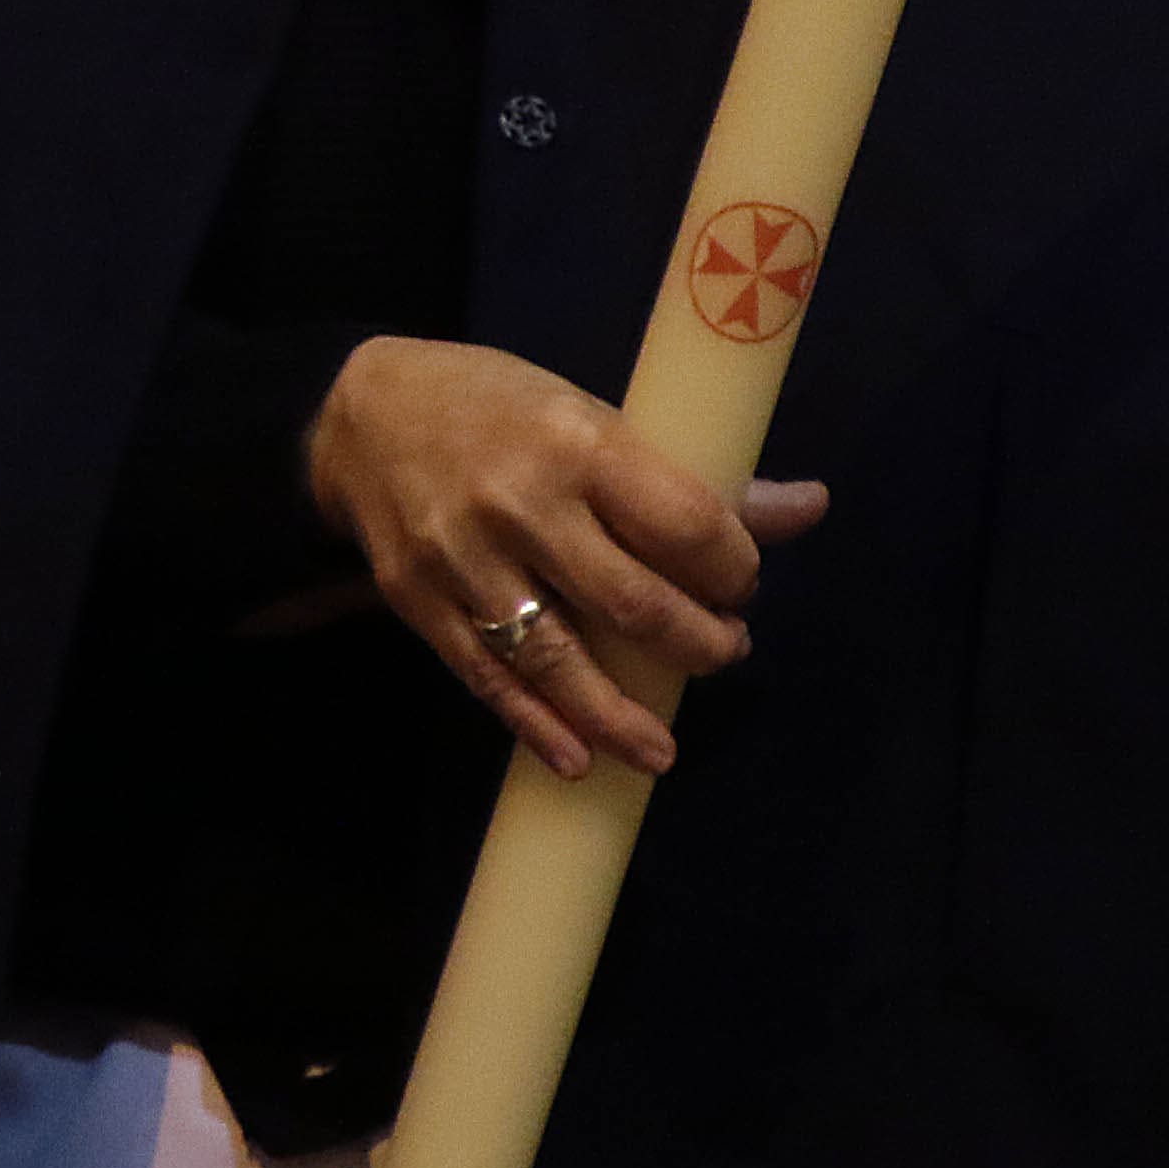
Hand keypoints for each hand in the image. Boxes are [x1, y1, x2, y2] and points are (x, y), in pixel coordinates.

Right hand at [304, 336, 828, 779]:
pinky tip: (576, 760)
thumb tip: (810, 509)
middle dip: (698, 645)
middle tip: (722, 650)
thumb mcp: (594, 415)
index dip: (732, 571)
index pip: (684, 527)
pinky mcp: (421, 601)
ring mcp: (466, 558)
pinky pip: (487, 679)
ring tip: (664, 752)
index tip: (741, 584)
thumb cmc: (498, 407)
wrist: (358, 414)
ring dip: (622, 716)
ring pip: (560, 659)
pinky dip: (535, 725)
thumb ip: (692, 479)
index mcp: (580, 443)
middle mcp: (523, 504)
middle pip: (635, 603)